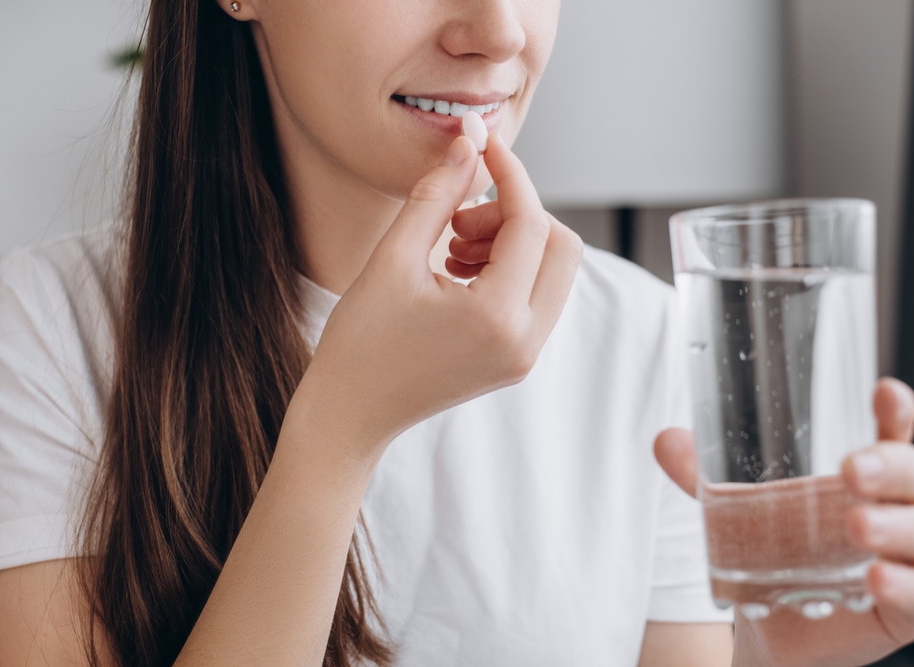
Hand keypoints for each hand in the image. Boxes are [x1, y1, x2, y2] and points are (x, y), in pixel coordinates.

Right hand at [296, 133, 582, 463]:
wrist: (351, 414)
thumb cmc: (360, 342)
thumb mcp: (392, 259)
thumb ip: (436, 197)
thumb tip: (467, 147)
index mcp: (496, 318)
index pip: (530, 224)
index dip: (510, 174)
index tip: (483, 145)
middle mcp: (525, 341)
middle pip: (561, 246)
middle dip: (516, 214)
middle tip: (460, 218)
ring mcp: (525, 355)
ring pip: (553, 270)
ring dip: (512, 241)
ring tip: (451, 246)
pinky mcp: (516, 359)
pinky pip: (536, 296)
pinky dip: (509, 268)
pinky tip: (457, 268)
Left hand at [654, 378, 913, 666]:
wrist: (777, 628)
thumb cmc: (777, 553)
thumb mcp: (739, 510)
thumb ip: (703, 479)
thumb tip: (665, 440)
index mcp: (867, 477)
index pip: (892, 434)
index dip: (896, 411)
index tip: (885, 389)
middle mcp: (897, 510)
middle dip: (891, 467)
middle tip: (851, 469)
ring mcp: (909, 559)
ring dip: (895, 525)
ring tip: (856, 523)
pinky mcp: (910, 607)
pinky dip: (901, 585)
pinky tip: (874, 578)